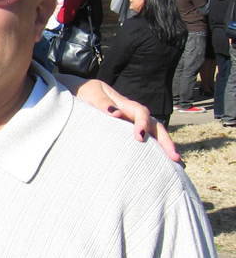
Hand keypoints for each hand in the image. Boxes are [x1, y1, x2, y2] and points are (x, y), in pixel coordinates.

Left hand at [65, 77, 180, 162]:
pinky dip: (155, 151)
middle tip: (175, 158)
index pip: (141, 113)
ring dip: (165, 148)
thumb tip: (115, 113)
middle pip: (155, 126)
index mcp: (126, 105)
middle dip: (166, 141)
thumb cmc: (86, 93)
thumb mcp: (92, 94)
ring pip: (154, 134)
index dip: (142, 124)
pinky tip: (162, 164)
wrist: (80, 92)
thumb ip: (102, 103)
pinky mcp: (128, 132)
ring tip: (177, 165)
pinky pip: (145, 141)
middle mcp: (134, 115)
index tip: (139, 138)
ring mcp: (133, 124)